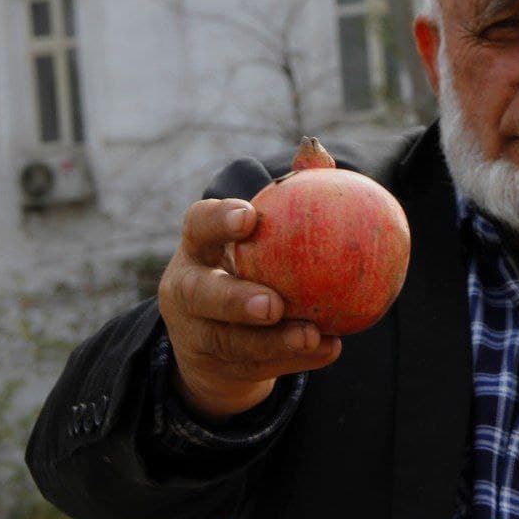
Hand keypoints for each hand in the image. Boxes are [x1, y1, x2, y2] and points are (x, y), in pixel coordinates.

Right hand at [158, 198, 341, 421]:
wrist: (219, 335)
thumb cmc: (252, 261)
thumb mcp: (261, 232)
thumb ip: (288, 191)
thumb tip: (316, 151)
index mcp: (197, 246)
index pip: (199, 225)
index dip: (219, 221)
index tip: (249, 216)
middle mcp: (188, 290)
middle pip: (202, 296)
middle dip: (235, 300)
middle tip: (273, 303)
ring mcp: (197, 334)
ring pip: (231, 341)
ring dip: (274, 342)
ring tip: (312, 335)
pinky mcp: (217, 367)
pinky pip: (258, 366)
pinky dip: (296, 360)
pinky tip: (330, 349)